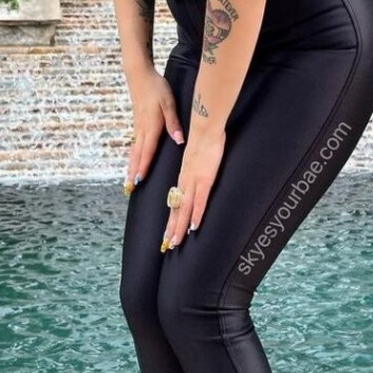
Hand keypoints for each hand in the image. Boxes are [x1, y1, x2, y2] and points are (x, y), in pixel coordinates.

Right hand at [124, 68, 183, 195]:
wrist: (140, 75)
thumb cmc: (156, 88)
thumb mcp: (168, 103)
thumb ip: (173, 123)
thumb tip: (179, 141)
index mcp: (151, 126)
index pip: (147, 151)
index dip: (143, 166)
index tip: (138, 181)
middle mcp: (142, 130)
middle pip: (137, 155)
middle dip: (132, 172)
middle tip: (128, 189)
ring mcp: (138, 127)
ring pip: (134, 151)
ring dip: (131, 166)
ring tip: (127, 181)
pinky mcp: (137, 124)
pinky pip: (134, 144)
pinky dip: (133, 156)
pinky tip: (133, 161)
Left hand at [161, 127, 225, 252]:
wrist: (205, 126)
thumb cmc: (204, 138)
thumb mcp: (196, 155)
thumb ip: (195, 166)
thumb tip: (196, 172)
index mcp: (184, 175)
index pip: (176, 201)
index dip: (172, 218)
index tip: (168, 232)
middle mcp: (186, 180)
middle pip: (177, 209)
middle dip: (172, 229)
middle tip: (167, 245)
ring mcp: (194, 180)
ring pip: (185, 209)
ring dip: (179, 227)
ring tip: (175, 242)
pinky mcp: (205, 178)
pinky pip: (200, 201)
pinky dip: (196, 215)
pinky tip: (193, 227)